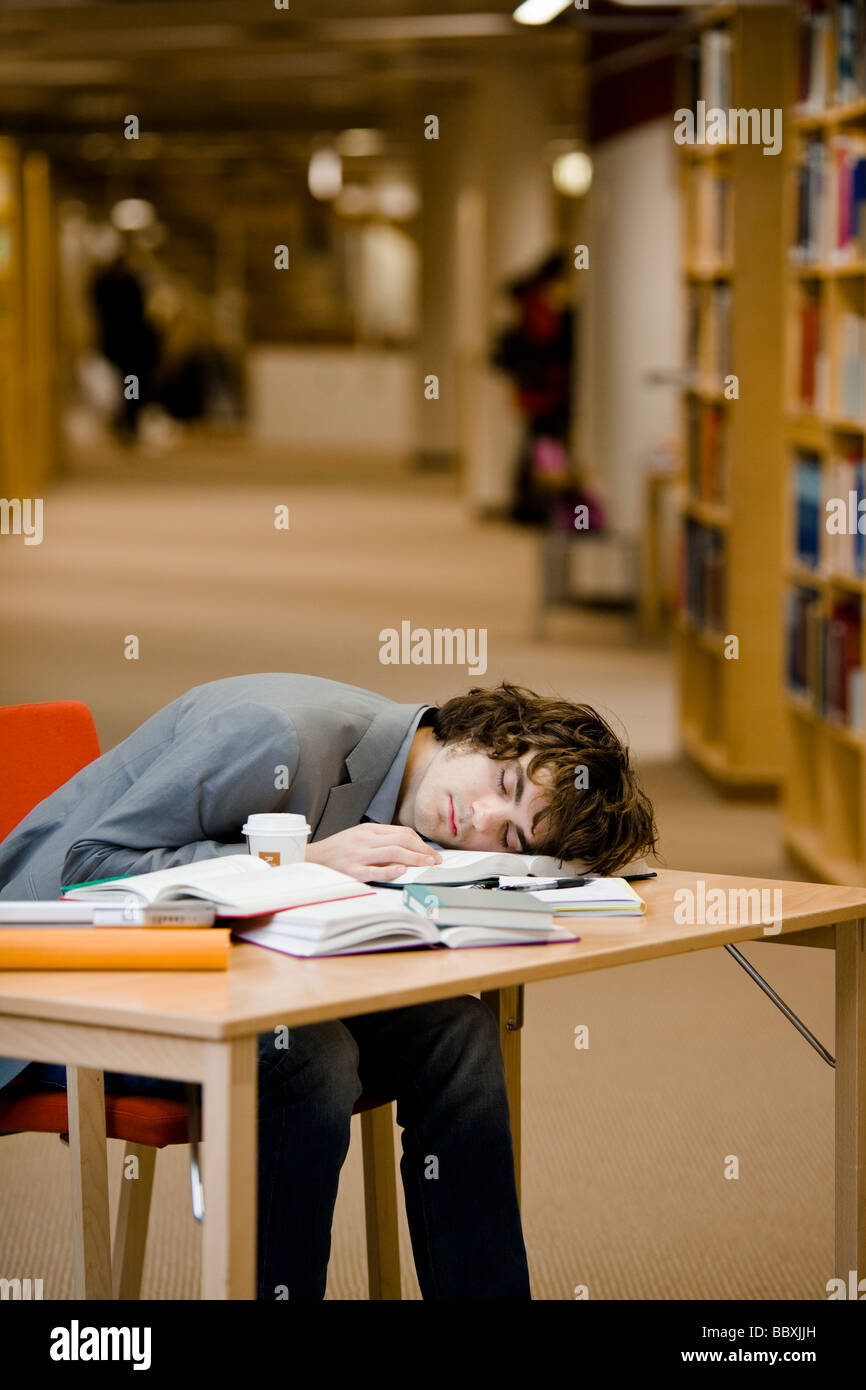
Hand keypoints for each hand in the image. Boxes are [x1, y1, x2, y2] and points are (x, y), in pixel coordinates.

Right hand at [306, 824, 441, 881]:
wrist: (311, 859)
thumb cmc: (338, 850)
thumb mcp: (359, 837)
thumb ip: (380, 840)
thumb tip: (408, 848)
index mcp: (368, 830)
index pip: (401, 832)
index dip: (421, 843)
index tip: (431, 853)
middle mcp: (365, 840)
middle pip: (401, 840)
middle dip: (423, 850)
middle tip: (436, 860)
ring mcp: (358, 855)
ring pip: (392, 852)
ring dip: (414, 859)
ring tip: (428, 865)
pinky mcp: (351, 871)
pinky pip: (374, 870)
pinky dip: (390, 870)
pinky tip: (402, 871)